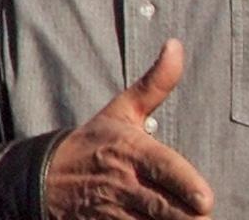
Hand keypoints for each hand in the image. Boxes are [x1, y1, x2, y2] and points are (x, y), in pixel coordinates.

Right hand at [45, 39, 212, 218]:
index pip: (162, 169)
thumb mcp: (121, 110)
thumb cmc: (93, 142)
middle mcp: (124, 183)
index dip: (185, 186)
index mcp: (131, 150)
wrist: (42, 177)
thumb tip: (176, 46)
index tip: (205, 200)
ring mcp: (113, 212)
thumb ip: (155, 83)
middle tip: (202, 215)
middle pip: (166, 209)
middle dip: (189, 216)